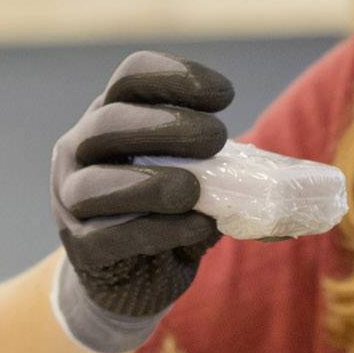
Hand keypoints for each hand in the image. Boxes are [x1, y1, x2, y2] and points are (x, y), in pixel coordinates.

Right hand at [50, 51, 233, 352]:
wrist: (133, 276)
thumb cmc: (168, 211)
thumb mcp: (195, 176)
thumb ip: (223, 167)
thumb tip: (282, 178)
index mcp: (111, 114)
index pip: (132, 76)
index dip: (177, 76)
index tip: (225, 96)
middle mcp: (80, 149)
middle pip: (109, 121)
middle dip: (167, 127)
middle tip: (217, 138)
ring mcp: (71, 199)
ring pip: (96, 183)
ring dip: (152, 184)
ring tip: (193, 191)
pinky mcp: (80, 247)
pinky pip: (110, 236)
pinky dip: (159, 231)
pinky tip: (195, 228)